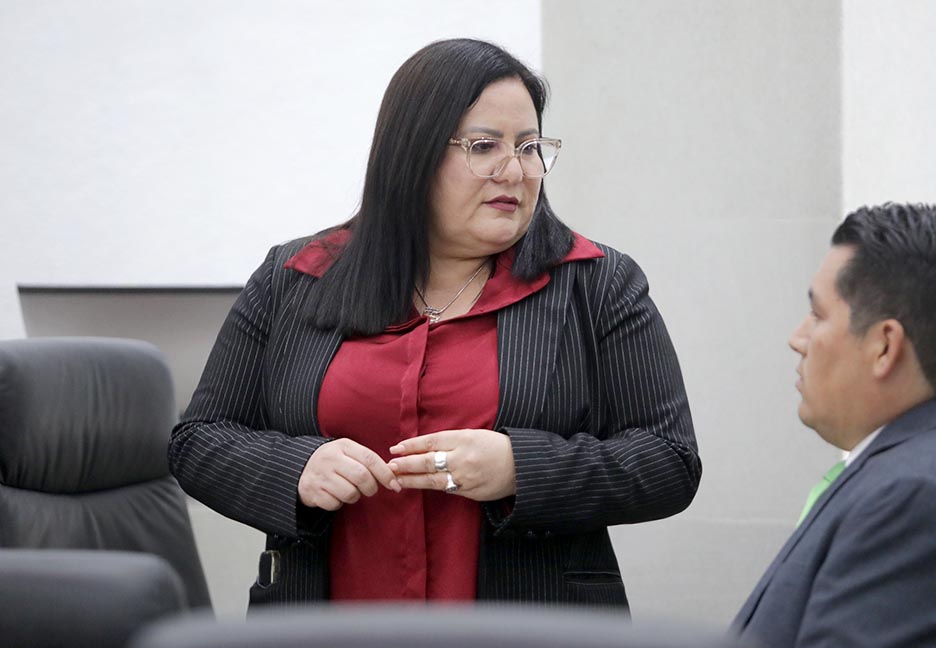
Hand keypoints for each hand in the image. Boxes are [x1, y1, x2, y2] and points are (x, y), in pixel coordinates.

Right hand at [298, 438, 400, 510]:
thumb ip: (368, 460)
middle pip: (362, 477)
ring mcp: (320, 475)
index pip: (370, 459)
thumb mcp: (348, 452)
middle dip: (371, 488)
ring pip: (350, 493)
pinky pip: (335, 504)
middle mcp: (331, 458)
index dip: (385, 473)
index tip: (394, 484)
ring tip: (349, 490)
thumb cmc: (333, 461)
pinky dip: (338, 503)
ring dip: (354, 496)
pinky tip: (334, 495)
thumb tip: (393, 474)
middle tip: (369, 490)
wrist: (300, 467)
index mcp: (343, 446)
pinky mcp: (312, 491)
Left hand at [388, 429, 515, 500]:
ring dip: (412, 480)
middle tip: (390, 465)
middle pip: (428, 461)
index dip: (411, 446)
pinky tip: (418, 486)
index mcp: (464, 438)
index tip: (395, 448)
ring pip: (433, 479)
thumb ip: (451, 440)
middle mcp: (463, 457)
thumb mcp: (474, 435)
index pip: (431, 442)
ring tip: (397, 479)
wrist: (522, 465)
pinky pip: (446, 489)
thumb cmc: (496, 446)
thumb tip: (423, 447)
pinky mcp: (470, 491)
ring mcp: (466, 476)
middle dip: (406, 464)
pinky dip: (430, 487)